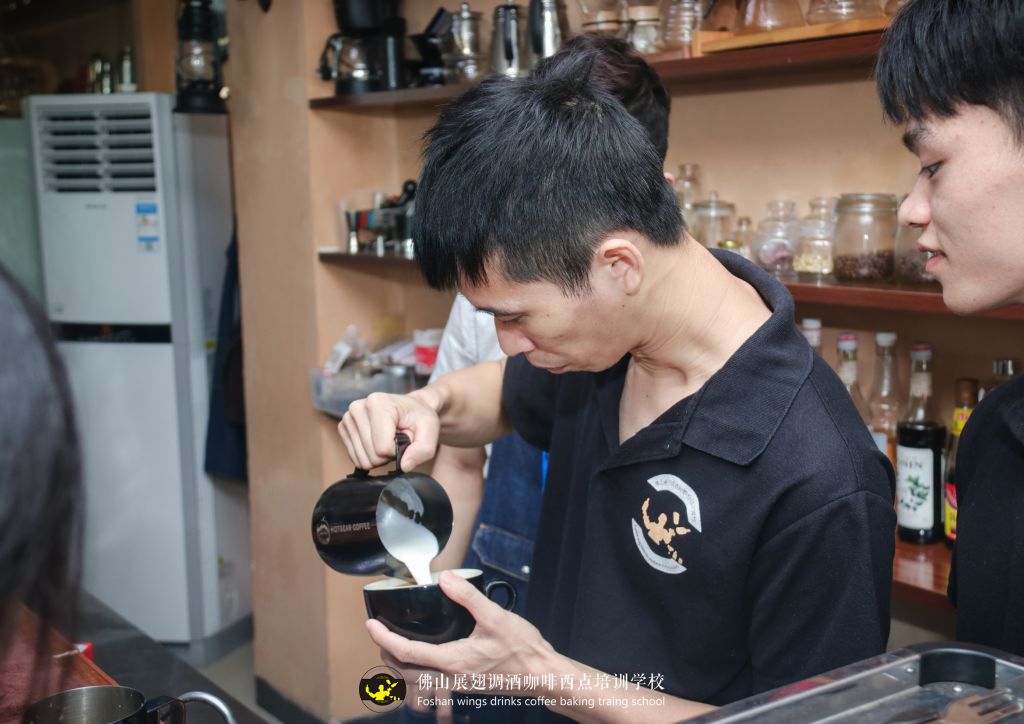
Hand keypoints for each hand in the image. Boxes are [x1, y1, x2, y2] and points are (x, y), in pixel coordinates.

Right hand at [338, 389, 441, 469]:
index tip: (404, 438)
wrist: (410, 408)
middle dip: (388, 454)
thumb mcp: (431, 429)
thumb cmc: (418, 416)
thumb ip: (424, 449)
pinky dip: (369, 455)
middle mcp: (358, 408)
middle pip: (371, 456)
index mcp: (378, 403)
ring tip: (387, 439)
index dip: (397, 451)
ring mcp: (348, 418)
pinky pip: (355, 458)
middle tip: (396, 439)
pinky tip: (377, 441)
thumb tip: (404, 466)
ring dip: (378, 456)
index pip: (383, 448)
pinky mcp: (344, 428)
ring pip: (362, 460)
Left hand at [366, 571, 557, 694]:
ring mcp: (458, 685)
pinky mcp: (466, 685)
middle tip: (378, 635)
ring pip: (416, 682)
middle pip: (404, 673)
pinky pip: (432, 684)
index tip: (371, 626)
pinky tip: (425, 659)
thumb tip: (446, 579)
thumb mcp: (495, 616)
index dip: (384, 639)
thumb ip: (468, 597)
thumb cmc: (522, 649)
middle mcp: (451, 677)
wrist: (542, 674)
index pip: (407, 653)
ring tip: (394, 646)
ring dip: (400, 667)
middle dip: (386, 655)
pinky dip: (418, 673)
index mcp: (453, 661)